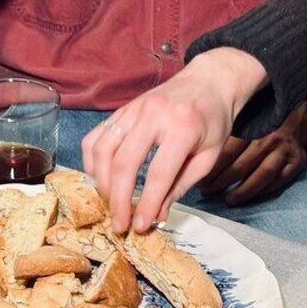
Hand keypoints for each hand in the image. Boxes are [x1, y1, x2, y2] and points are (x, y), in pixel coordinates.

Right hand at [81, 48, 268, 232]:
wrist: (209, 81)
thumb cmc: (213, 120)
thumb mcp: (208, 156)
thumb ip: (181, 184)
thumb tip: (156, 214)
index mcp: (183, 127)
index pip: (159, 173)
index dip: (146, 203)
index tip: (140, 226)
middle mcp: (154, 114)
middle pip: (124, 163)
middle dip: (118, 199)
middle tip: (119, 224)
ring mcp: (134, 109)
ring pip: (104, 149)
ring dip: (102, 182)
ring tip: (110, 203)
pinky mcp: (122, 109)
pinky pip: (96, 136)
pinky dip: (93, 160)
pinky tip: (100, 178)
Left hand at [197, 100, 306, 204]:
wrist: (295, 121)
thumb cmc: (263, 126)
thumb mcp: (245, 124)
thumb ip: (227, 139)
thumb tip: (200, 160)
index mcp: (254, 127)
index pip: (229, 151)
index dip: (213, 169)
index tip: (201, 180)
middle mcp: (270, 138)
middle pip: (243, 165)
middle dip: (222, 181)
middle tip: (208, 191)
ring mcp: (285, 151)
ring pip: (261, 175)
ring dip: (243, 191)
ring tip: (228, 200)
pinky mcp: (296, 163)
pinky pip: (278, 182)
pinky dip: (263, 192)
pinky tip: (250, 197)